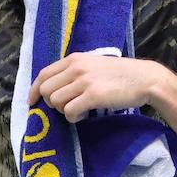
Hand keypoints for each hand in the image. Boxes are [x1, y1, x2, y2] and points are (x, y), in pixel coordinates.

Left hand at [28, 53, 165, 122]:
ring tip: (79, 109)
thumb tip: (53, 88)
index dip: (34, 90)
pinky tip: (85, 114)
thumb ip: (73, 71)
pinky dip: (74, 117)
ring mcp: (84, 81)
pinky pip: (70, 112)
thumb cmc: (119, 74)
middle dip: (52, 103)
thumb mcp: (93, 64)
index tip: (32, 102)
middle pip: (47, 91)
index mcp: (74, 59)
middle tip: (66, 107)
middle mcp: (76, 68)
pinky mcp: (93, 95)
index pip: (44, 74)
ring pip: (56, 102)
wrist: (145, 78)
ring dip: (64, 111)